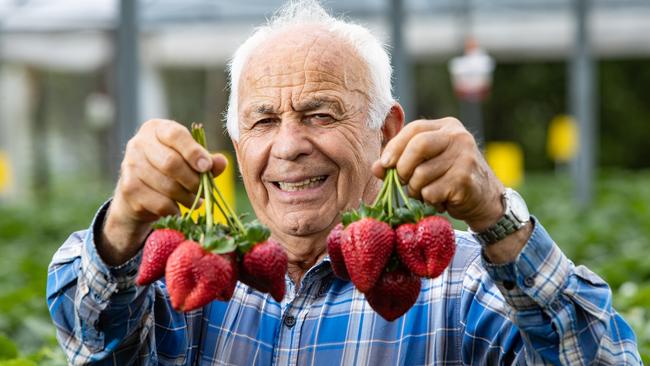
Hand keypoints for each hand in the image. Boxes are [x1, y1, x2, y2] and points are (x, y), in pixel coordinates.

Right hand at [99, 119, 226, 265]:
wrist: (139, 195)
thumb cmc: (171, 172)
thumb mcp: (190, 161)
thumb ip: (208, 161)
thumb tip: (221, 162)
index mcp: (156, 129)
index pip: (175, 135)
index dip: (193, 152)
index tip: (207, 167)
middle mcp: (138, 143)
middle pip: (171, 163)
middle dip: (193, 180)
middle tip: (204, 190)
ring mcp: (129, 166)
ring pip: (167, 186)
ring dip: (187, 197)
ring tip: (195, 201)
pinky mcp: (128, 189)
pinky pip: (160, 203)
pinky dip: (175, 209)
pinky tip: (178, 208)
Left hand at [372, 117, 531, 262]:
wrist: (486, 200)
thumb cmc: (450, 179)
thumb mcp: (427, 164)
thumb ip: (401, 161)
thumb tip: (376, 167)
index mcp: (447, 127)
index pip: (414, 128)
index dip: (395, 146)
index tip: (385, 164)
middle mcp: (458, 137)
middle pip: (418, 145)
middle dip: (403, 167)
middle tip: (404, 182)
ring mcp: (465, 157)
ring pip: (421, 174)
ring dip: (416, 190)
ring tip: (427, 193)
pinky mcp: (465, 179)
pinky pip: (431, 191)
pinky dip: (428, 200)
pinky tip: (440, 200)